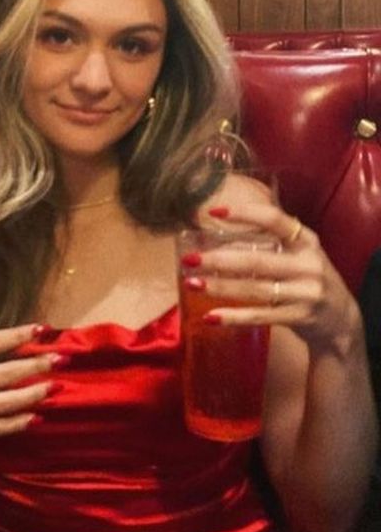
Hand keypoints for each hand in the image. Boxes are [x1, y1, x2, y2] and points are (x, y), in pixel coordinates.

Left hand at [181, 202, 360, 352]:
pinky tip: (211, 316)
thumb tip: (220, 236)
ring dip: (220, 287)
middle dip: (219, 259)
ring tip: (192, 283)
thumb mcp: (299, 255)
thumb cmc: (307, 280)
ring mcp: (306, 292)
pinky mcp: (301, 317)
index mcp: (306, 241)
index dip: (244, 214)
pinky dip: (234, 317)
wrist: (341, 319)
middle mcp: (308, 264)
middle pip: (257, 260)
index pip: (274, 220)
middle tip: (190, 259)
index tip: (214, 212)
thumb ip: (271, 243)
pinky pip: (261, 315)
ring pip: (256, 289)